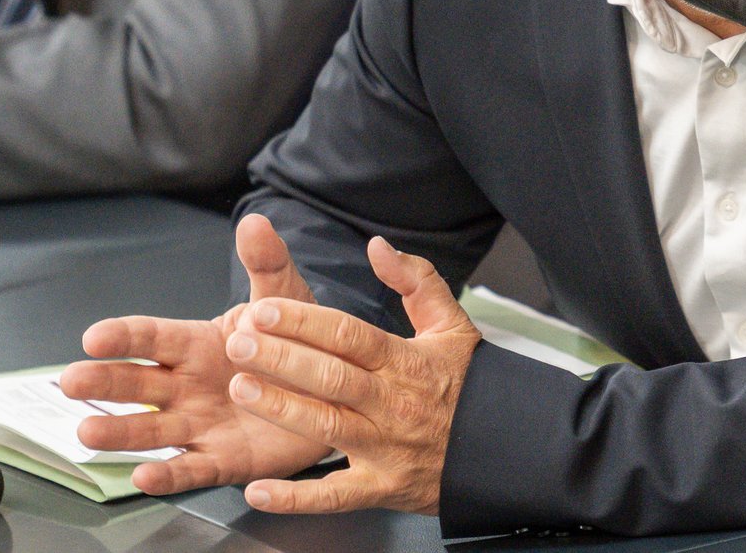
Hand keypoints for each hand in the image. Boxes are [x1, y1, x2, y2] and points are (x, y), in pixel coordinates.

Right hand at [61, 214, 329, 493]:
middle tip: (71, 382)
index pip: (151, 337)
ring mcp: (200, 424)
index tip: (94, 337)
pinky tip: (144, 477)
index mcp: (196, 344)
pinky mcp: (223, 460)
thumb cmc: (297, 342)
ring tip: (87, 435)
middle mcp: (188, 386)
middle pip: (137, 383)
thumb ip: (266, 264)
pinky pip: (191, 470)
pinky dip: (167, 476)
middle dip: (103, 383)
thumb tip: (255, 221)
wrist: (334, 390)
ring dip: (120, 433)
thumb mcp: (285, 299)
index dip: (123, 337)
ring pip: (152, 429)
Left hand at [224, 237, 480, 516]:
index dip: (305, 321)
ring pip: (328, 427)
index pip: (349, 336)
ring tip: (242, 389)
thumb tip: (378, 246)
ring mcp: (387, 448)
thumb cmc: (472, 385)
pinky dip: (296, 498)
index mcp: (405, 361)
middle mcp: (393, 403)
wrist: (507, 447)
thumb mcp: (451, 324)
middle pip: (332, 377)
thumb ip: (415, 280)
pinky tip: (259, 490)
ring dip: (282, 409)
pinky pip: (335, 496)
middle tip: (238, 342)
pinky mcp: (382, 488)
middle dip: (281, 358)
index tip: (264, 309)